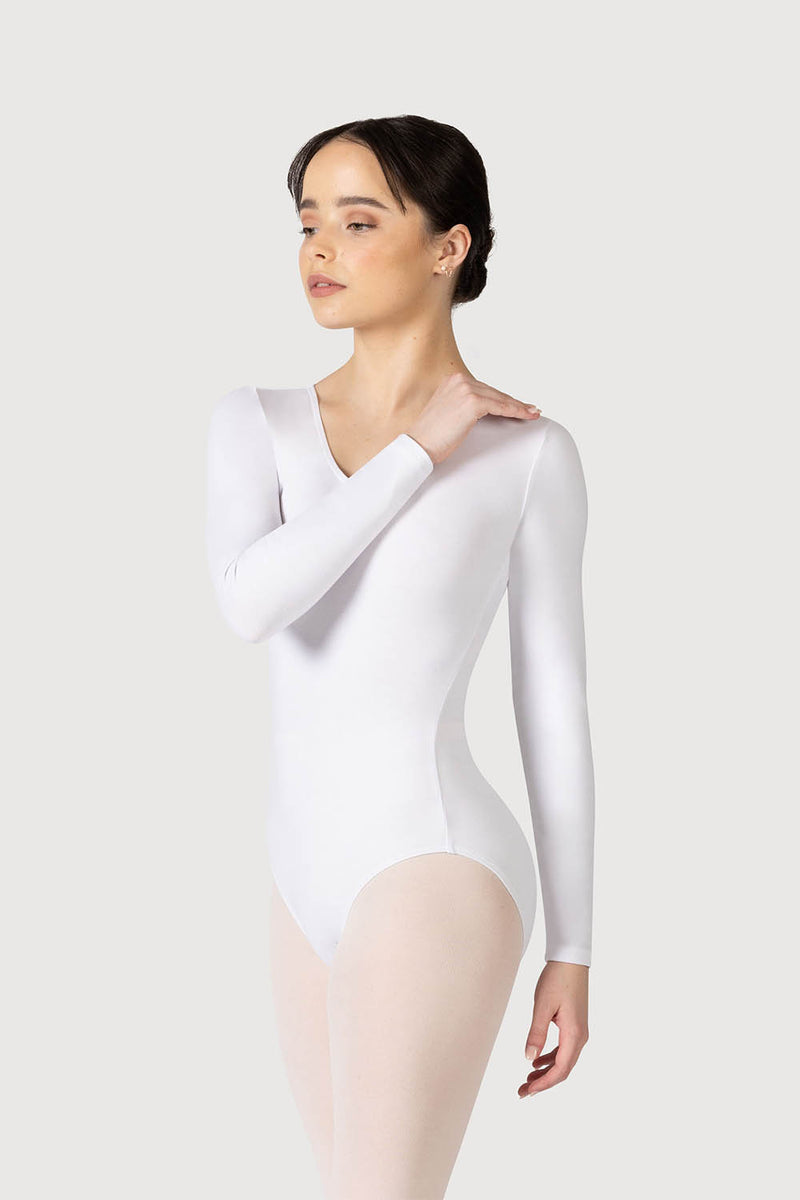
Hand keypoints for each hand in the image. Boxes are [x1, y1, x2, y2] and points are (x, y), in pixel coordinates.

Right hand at [407, 372, 540, 465]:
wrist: (419, 446)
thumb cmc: (430, 436)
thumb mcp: (447, 413)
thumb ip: (463, 406)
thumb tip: (485, 410)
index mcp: (452, 380)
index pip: (484, 389)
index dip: (502, 398)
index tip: (517, 404)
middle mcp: (459, 380)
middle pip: (494, 392)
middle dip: (513, 402)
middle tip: (530, 408)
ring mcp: (465, 389)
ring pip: (500, 398)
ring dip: (518, 406)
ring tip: (532, 412)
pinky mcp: (472, 402)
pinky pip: (500, 406)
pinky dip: (515, 411)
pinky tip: (526, 415)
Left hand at [518, 961, 588, 1097]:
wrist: (570, 960)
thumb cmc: (557, 979)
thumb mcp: (542, 1006)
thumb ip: (536, 1033)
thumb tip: (529, 1059)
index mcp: (575, 1035)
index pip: (560, 1069)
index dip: (544, 1084)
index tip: (527, 1092)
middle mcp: (580, 1037)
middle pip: (563, 1069)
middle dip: (543, 1083)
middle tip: (522, 1092)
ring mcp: (579, 1031)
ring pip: (563, 1060)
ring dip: (546, 1072)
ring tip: (527, 1080)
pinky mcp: (574, 1025)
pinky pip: (563, 1049)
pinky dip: (550, 1058)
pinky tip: (536, 1061)